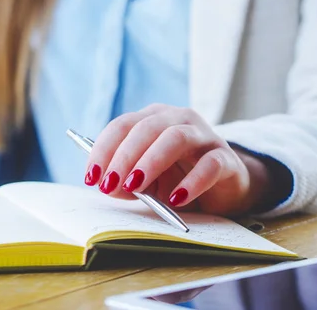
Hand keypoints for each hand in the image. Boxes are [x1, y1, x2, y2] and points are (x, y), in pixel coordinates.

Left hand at [85, 105, 275, 215]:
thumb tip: (109, 185)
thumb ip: (127, 180)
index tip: (91, 177)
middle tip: (110, 184)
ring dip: (151, 162)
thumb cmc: (178, 178)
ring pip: (175, 137)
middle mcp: (178, 119)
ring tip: (136, 186)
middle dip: (124, 156)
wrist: (225, 186)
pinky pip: (209, 165)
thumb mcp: (147, 180)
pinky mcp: (225, 157)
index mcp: (153, 118)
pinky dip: (191, 182)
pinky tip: (177, 199)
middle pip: (146, 128)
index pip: (123, 125)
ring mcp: (204, 135)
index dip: (104, 149)